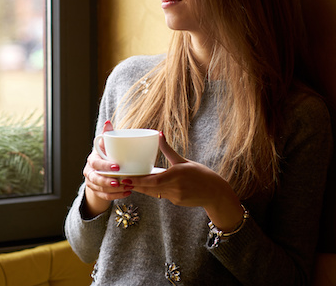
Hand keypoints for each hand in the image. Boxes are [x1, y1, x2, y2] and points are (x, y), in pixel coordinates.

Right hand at [81, 120, 133, 217]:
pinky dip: (116, 196)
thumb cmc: (106, 154)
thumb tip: (108, 122)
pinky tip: (127, 193)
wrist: (100, 170)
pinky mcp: (96, 191)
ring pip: (100, 189)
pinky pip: (105, 196)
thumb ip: (108, 135)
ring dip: (114, 190)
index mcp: (92, 159)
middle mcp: (89, 171)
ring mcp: (92, 183)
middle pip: (95, 178)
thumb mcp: (106, 145)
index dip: (105, 166)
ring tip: (128, 188)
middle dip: (107, 181)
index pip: (95, 163)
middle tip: (120, 181)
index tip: (117, 167)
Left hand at [128, 132, 243, 230]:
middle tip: (121, 181)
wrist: (215, 193)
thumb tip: (159, 134)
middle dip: (135, 185)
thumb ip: (169, 150)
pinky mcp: (176, 202)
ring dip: (141, 189)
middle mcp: (174, 187)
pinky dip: (153, 191)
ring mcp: (175, 196)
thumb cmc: (201, 174)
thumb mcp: (184, 161)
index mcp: (176, 175)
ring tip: (128, 184)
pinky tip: (145, 187)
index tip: (126, 178)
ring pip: (153, 193)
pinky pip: (162, 196)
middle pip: (149, 189)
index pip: (152, 180)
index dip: (138, 181)